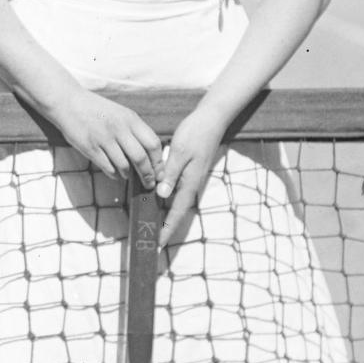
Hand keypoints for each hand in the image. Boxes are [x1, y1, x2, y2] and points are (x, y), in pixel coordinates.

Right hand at [47, 89, 161, 187]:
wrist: (67, 102)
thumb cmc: (96, 109)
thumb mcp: (120, 113)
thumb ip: (134, 130)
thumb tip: (150, 154)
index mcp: (130, 119)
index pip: (153, 144)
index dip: (158, 161)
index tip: (159, 172)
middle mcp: (119, 129)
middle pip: (141, 158)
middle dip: (148, 175)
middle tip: (149, 183)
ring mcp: (104, 139)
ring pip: (124, 166)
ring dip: (128, 175)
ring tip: (128, 176)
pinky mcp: (90, 148)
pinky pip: (107, 168)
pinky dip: (114, 174)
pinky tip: (114, 174)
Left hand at [155, 108, 228, 243]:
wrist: (211, 119)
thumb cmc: (195, 134)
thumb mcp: (180, 153)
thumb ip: (171, 174)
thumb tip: (162, 195)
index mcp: (189, 182)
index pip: (177, 212)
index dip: (167, 228)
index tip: (158, 243)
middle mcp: (191, 184)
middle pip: (176, 212)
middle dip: (165, 227)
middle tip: (152, 241)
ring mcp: (191, 178)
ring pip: (176, 202)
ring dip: (165, 215)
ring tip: (152, 226)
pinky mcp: (189, 171)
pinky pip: (176, 190)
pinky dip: (166, 199)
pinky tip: (156, 200)